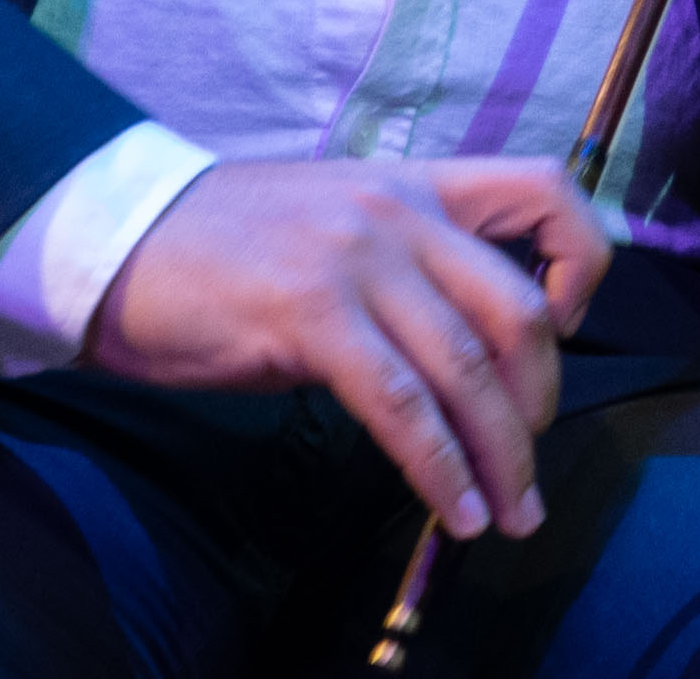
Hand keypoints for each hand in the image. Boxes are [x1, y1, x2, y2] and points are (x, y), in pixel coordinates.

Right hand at [84, 155, 611, 542]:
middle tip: (526, 466)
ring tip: (508, 515)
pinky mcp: (311, 315)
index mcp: (412, 183)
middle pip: (522, 309)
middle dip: (541, 403)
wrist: (116, 239)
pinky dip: (440, 469)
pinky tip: (452, 509)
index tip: (568, 330)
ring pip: (470, 366)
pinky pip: (403, 406)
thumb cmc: (221, 248)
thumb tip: (464, 356)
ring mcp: (355, 259)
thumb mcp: (333, 229)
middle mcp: (398, 211)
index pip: (545, 190)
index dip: (582, 264)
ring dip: (502, 457)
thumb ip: (405, 269)